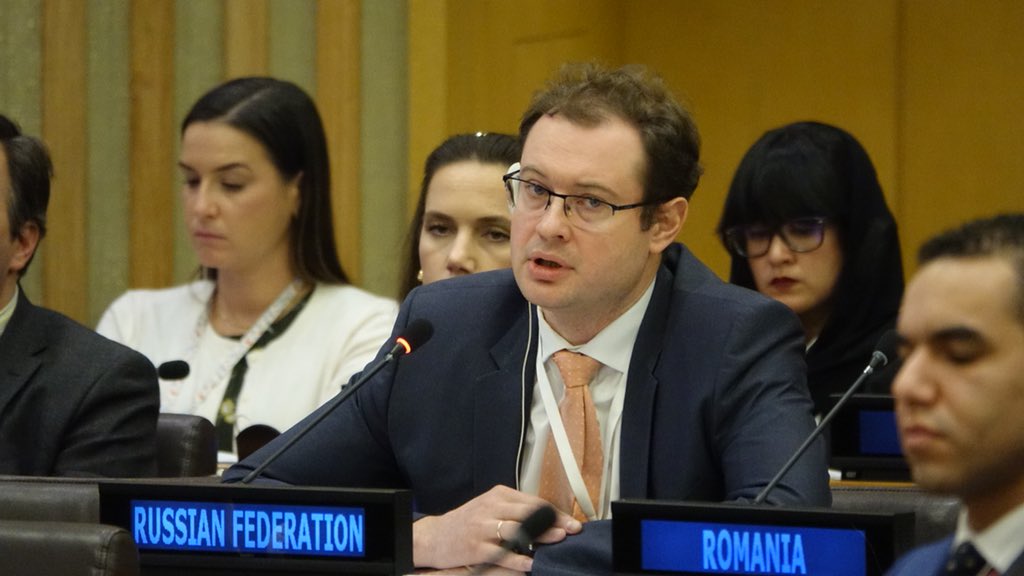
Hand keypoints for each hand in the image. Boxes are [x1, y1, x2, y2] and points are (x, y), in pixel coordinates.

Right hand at [412, 485, 581, 571]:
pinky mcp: (475, 548)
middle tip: (571, 532)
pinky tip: (531, 564)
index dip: (555, 513)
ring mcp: (482, 528)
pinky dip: (518, 559)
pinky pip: (501, 553)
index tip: (572, 523)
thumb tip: (549, 520)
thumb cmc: (467, 523)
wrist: (435, 536)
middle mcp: (491, 508)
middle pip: (529, 514)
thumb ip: (515, 510)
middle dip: (553, 523)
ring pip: (517, 530)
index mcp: (498, 495)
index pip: (533, 502)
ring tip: (558, 543)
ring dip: (540, 537)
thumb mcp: (490, 508)